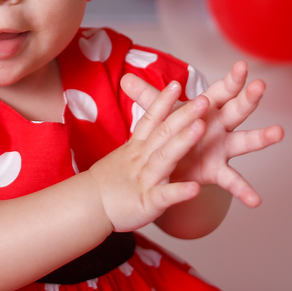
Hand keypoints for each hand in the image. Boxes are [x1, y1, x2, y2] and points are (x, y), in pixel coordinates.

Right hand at [87, 80, 209, 232]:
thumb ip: (141, 138)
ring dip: (183, 142)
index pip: (151, 120)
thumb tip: (152, 120)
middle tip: (204, 100)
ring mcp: (145, 180)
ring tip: (201, 128)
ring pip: (165, 158)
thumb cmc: (110, 182)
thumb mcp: (124, 154)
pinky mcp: (148, 203)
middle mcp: (141, 159)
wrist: (88, 207)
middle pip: (163, 133)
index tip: (178, 83)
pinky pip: (165, 196)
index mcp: (137, 147)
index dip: (164, 101)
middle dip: (184, 116)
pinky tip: (195, 188)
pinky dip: (179, 192)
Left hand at [121, 62, 283, 207]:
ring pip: (245, 141)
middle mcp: (220, 126)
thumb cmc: (173, 133)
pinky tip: (256, 200)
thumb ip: (148, 99)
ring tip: (278, 132)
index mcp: (207, 109)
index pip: (221, 90)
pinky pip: (233, 181)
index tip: (241, 66)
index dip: (230, 79)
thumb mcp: (159, 117)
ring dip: (261, 137)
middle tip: (260, 86)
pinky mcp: (217, 170)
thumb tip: (125, 78)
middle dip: (249, 98)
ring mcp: (222, 148)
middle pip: (237, 109)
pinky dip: (244, 190)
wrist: (170, 164)